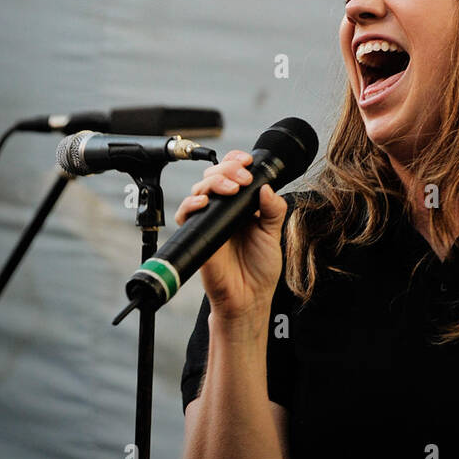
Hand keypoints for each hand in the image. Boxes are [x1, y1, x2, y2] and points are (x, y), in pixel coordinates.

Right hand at [173, 150, 286, 323]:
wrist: (249, 298)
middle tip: (243, 177)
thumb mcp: (273, 234)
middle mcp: (223, 210)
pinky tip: (204, 202)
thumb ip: (273, 210)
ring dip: (214, 181)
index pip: (233, 174)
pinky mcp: (197, 235)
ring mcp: (209, 221)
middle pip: (214, 175)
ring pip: (200, 189)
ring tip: (231, 188)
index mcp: (241, 205)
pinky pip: (185, 214)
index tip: (247, 161)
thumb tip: (266, 187)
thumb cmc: (260, 268)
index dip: (236, 162)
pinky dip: (190, 204)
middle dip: (227, 169)